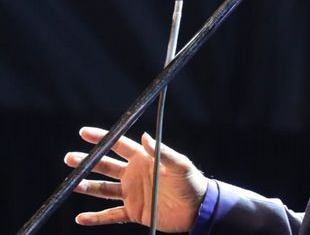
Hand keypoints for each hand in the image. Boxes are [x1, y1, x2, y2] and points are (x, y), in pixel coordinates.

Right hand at [64, 127, 207, 231]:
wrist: (197, 208)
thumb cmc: (192, 182)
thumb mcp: (180, 165)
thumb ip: (162, 152)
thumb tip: (145, 137)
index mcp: (144, 159)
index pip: (119, 145)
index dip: (102, 138)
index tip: (84, 133)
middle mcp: (134, 174)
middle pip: (105, 166)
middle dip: (87, 162)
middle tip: (69, 158)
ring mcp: (132, 193)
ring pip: (104, 189)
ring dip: (87, 187)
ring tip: (70, 185)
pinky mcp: (134, 212)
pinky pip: (110, 216)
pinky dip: (95, 218)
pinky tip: (80, 218)